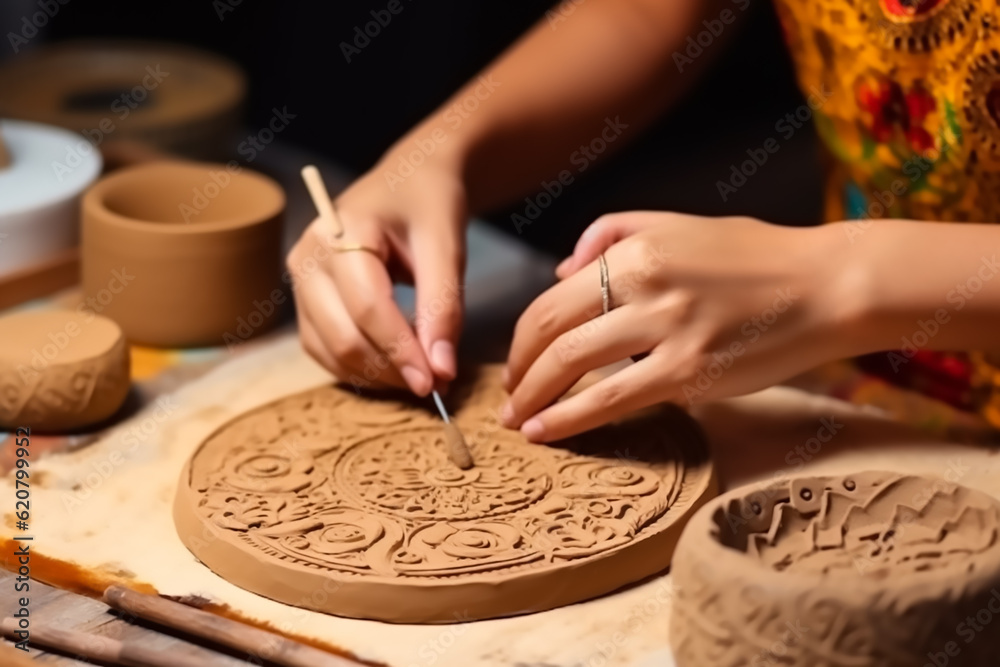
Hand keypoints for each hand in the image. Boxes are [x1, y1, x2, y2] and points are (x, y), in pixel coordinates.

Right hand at [287, 151, 466, 395]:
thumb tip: (442, 370)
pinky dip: (359, 370)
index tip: (437, 380)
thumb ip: (443, 306)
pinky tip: (394, 369)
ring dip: (376, 376)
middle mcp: (308, 257)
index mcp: (340, 231)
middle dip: (390, 369)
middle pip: (343, 335)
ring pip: (330, 351)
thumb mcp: (446, 245)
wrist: (408, 183)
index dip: (402, 350)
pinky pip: (325, 352)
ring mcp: (301, 282)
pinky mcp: (306, 304)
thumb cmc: (427, 205)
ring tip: (421, 377)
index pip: (367, 306)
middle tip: (436, 383)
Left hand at [502, 212, 859, 441]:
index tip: (515, 364)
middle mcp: (643, 284)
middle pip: (550, 331)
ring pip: (571, 364)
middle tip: (509, 399)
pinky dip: (568, 419)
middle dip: (519, 372)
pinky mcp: (691, 371)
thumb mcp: (678, 223)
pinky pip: (611, 399)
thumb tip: (560, 270)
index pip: (551, 299)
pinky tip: (545, 433)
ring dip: (533, 398)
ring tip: (518, 422)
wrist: (826, 285)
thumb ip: (612, 233)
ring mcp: (666, 328)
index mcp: (635, 250)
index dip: (521, 338)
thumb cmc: (754, 257)